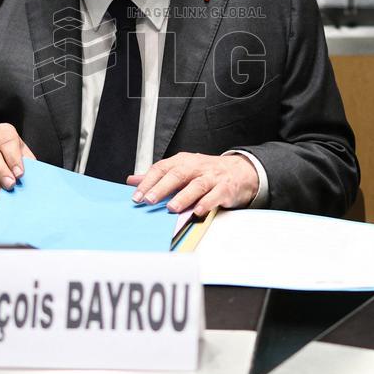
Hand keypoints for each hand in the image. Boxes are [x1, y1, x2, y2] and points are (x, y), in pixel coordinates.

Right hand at [0, 123, 35, 202]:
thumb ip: (27, 162)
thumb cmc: (11, 152)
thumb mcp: (22, 152)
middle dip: (1, 172)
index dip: (13, 158)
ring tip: (1, 194)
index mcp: (2, 132)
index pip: (7, 142)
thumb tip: (32, 176)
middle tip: (10, 185)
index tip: (20, 173)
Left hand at [127, 152, 258, 217]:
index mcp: (183, 161)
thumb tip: (133, 180)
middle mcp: (196, 167)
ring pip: (196, 185)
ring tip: (171, 208)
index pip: (162, 168)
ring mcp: (212, 177)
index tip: (137, 195)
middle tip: (149, 200)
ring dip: (183, 197)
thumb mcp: (181, 169)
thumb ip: (157, 176)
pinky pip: (215, 196)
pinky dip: (206, 204)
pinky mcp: (225, 189)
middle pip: (177, 175)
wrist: (240, 171)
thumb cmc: (207, 171)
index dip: (148, 181)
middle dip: (161, 188)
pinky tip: (197, 211)